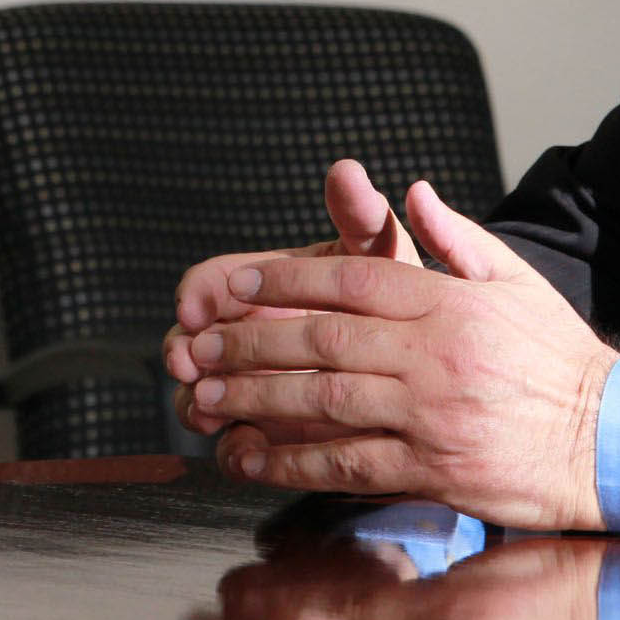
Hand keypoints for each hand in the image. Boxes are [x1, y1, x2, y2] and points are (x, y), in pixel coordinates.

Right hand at [166, 161, 417, 438]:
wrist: (434, 369)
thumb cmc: (403, 299)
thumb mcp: (384, 255)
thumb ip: (361, 216)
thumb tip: (347, 171)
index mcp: (266, 285)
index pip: (210, 283)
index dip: (196, 294)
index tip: (194, 309)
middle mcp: (252, 332)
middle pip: (192, 341)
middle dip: (186, 352)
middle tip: (189, 364)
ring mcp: (257, 384)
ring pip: (203, 396)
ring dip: (198, 403)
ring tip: (210, 410)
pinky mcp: (272, 434)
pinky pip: (237, 447)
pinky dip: (234, 449)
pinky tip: (246, 446)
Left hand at [183, 180, 619, 530]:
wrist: (611, 441)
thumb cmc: (559, 359)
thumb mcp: (516, 281)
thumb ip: (457, 236)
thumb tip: (413, 190)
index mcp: (449, 302)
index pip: (350, 278)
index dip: (284, 280)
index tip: (235, 284)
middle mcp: (436, 353)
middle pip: (322, 339)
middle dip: (250, 340)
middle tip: (198, 343)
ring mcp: (433, 414)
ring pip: (325, 401)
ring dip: (256, 399)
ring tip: (207, 396)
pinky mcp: (435, 469)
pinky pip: (349, 464)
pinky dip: (293, 462)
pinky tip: (253, 458)